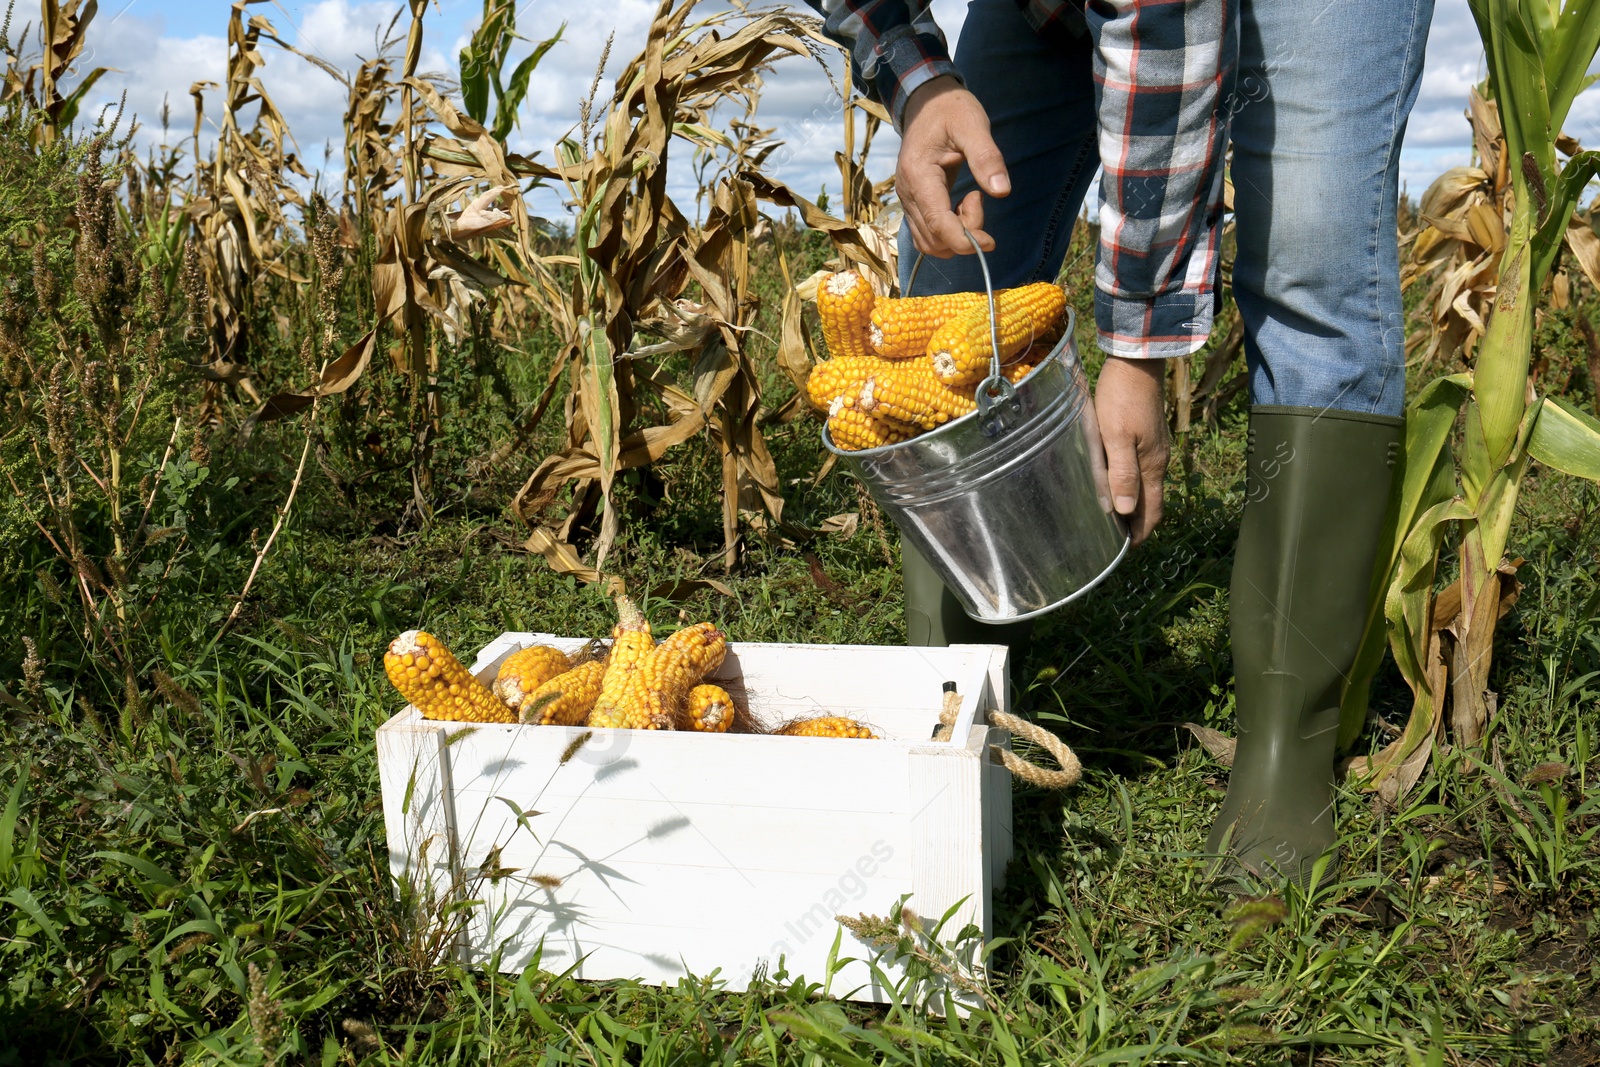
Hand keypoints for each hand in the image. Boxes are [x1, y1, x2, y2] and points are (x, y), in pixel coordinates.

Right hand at [896, 76, 1009, 257]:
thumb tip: (1002, 191)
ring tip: (972, 202)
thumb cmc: (951, 109)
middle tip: (980, 199)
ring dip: (955, 236)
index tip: (991, 240)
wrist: (927, 102)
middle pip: (934, 238)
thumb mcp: (973, 125)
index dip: (964, 239)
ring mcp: (908, 200)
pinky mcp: (913, 203)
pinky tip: (961, 209)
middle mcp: (907, 193)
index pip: (938, 224)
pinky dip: (947, 234)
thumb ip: (987, 158)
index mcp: (919, 174)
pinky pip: (926, 234)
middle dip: (964, 234)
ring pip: (928, 242)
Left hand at [1093, 357, 1170, 545]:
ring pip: (1147, 487)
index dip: (1140, 533)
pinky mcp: (1148, 437)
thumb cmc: (1121, 399)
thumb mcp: (1116, 437)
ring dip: (1134, 505)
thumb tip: (1127, 510)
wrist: (1136, 363)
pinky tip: (1115, 486)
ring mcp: (1155, 449)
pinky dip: (1132, 486)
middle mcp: (1159, 461)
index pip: (1152, 511)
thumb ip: (1122, 473)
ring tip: (1112, 518)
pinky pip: (1143, 471)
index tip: (1124, 550)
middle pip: (1151, 502)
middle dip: (1137, 524)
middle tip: (1114, 540)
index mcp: (1152, 465)